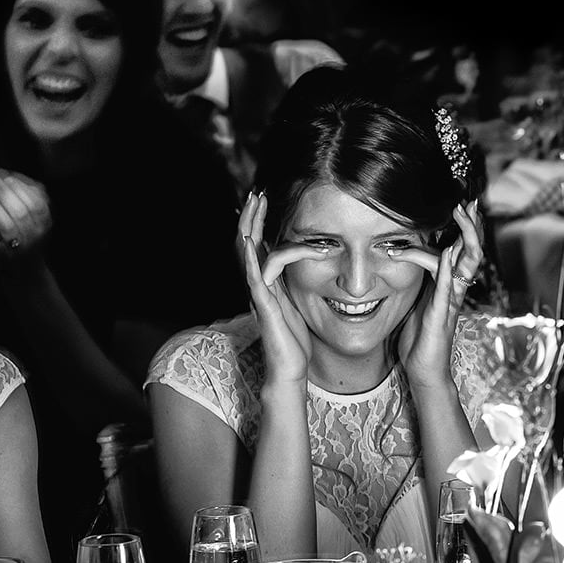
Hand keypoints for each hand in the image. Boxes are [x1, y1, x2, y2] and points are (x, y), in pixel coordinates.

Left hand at [0, 169, 53, 262]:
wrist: (28, 273)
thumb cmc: (29, 240)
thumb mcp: (36, 219)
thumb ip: (27, 199)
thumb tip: (7, 175)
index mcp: (45, 225)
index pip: (37, 204)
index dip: (22, 188)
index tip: (7, 176)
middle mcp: (35, 237)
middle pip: (20, 212)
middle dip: (3, 192)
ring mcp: (20, 248)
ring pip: (6, 225)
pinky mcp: (4, 257)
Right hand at [239, 191, 314, 385]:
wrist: (290, 368)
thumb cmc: (297, 339)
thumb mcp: (300, 303)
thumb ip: (299, 284)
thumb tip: (317, 265)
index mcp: (268, 283)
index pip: (260, 245)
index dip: (260, 223)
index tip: (266, 200)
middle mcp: (259, 285)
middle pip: (248, 244)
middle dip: (251, 218)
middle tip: (256, 194)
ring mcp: (258, 295)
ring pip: (246, 255)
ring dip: (249, 229)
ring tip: (252, 206)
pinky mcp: (263, 307)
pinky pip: (254, 278)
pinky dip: (250, 258)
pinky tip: (249, 242)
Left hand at [397, 202, 484, 391]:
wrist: (423, 370)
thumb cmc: (418, 337)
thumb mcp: (415, 300)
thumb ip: (416, 279)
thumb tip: (401, 257)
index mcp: (447, 283)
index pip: (459, 249)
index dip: (463, 227)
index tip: (461, 203)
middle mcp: (454, 289)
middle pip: (471, 250)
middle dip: (471, 224)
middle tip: (469, 201)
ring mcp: (451, 301)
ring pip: (466, 263)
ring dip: (465, 238)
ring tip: (462, 215)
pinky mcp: (442, 314)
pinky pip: (447, 287)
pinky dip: (448, 268)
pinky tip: (447, 252)